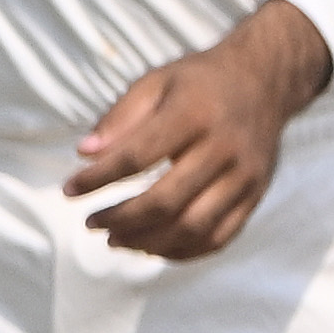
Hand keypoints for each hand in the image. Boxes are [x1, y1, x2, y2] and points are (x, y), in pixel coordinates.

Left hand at [72, 0, 331, 259]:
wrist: (265, 81)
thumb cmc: (199, 82)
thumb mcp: (156, 82)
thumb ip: (120, 118)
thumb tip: (84, 153)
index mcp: (194, 114)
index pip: (137, 157)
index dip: (98, 179)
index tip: (69, 190)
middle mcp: (224, 148)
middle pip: (166, 201)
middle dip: (120, 219)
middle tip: (91, 223)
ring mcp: (245, 177)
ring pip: (193, 227)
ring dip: (147, 242)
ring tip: (115, 240)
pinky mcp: (256, 196)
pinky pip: (218, 238)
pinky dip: (181, 251)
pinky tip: (151, 246)